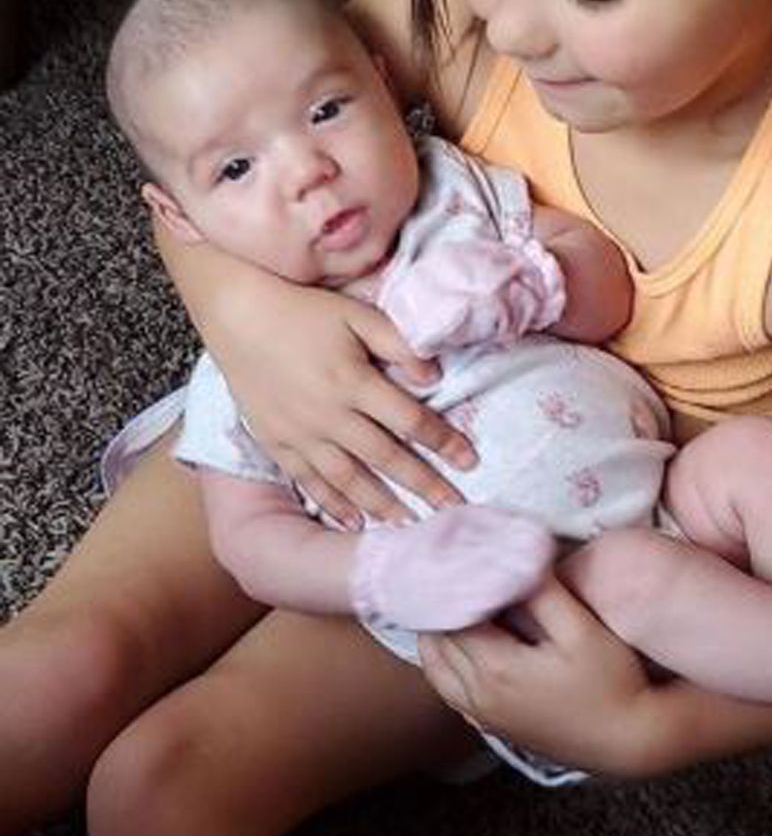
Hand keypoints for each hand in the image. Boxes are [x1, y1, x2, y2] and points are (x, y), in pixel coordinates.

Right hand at [216, 282, 476, 522]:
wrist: (237, 314)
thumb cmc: (302, 309)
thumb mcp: (356, 313)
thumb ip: (398, 342)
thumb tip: (434, 377)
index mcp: (354, 381)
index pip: (410, 420)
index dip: (443, 442)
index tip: (470, 462)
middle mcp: (329, 414)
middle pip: (386, 457)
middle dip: (424, 485)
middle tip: (453, 509)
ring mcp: (300, 433)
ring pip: (349, 478)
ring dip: (382, 504)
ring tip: (410, 526)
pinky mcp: (276, 441)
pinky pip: (308, 480)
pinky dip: (333, 503)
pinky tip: (354, 522)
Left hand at [418, 574, 652, 774]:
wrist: (630, 741)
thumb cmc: (613, 683)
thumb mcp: (581, 629)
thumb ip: (542, 592)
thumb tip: (513, 557)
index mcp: (495, 667)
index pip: (449, 615)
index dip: (452, 583)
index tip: (461, 555)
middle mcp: (478, 695)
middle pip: (436, 640)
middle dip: (441, 604)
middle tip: (456, 571)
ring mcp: (483, 715)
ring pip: (435, 667)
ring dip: (439, 633)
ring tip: (459, 603)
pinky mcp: (493, 726)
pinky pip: (449, 690)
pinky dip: (446, 662)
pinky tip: (468, 643)